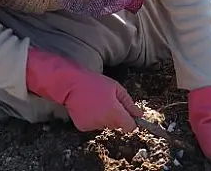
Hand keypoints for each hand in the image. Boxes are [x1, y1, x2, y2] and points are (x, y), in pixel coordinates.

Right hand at [25, 47, 141, 131]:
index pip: (130, 127)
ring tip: (97, 102)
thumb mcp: (116, 89)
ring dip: (105, 117)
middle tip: (110, 102)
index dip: (132, 121)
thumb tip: (139, 114)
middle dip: (117, 116)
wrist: (70, 85)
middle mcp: (104, 122)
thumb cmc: (95, 83)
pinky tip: (89, 108)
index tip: (129, 115)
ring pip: (105, 125)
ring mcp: (92, 126)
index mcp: (114, 113)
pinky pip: (94, 125)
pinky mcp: (83, 127)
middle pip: (118, 125)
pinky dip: (93, 119)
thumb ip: (129, 103)